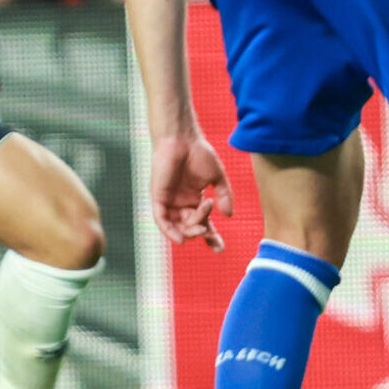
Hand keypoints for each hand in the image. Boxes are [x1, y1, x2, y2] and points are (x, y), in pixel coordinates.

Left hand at [148, 133, 232, 252]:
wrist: (182, 139)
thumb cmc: (199, 153)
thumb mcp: (217, 177)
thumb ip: (224, 195)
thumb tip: (229, 215)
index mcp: (194, 200)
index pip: (203, 223)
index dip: (211, 237)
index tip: (219, 249)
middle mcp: (181, 203)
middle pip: (191, 227)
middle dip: (201, 232)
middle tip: (208, 230)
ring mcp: (169, 201)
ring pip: (177, 226)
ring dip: (189, 232)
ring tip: (200, 230)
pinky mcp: (158, 197)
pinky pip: (161, 219)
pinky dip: (169, 231)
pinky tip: (180, 239)